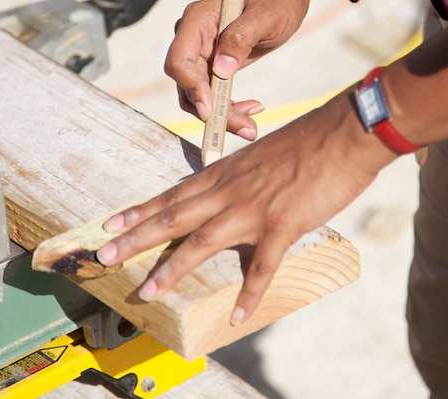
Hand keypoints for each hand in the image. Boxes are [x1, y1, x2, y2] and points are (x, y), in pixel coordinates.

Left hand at [96, 89, 396, 324]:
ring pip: (202, 242)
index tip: (111, 225)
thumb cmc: (307, 140)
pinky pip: (262, 266)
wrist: (343, 133)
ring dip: (173, 268)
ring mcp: (254, 209)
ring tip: (149, 290)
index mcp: (225, 173)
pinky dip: (250, 292)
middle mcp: (230, 191)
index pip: (173, 194)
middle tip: (104, 255)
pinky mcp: (283, 224)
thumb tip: (231, 190)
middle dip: (136, 238)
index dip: (140, 211)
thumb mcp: (262, 154)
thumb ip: (242, 175)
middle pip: (174, 217)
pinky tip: (237, 314)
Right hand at [166, 0, 310, 138]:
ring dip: (221, 115)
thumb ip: (241, 36)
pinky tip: (251, 109)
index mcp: (197, 19)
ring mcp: (200, 54)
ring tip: (249, 126)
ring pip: (196, 95)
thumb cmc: (274, 2)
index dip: (191, 86)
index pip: (179, 59)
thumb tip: (221, 70)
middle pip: (187, 84)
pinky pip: (211, 95)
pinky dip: (228, 108)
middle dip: (211, 109)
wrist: (282, 1)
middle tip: (243, 127)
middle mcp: (192, 38)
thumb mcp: (265, 15)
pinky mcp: (211, 67)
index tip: (210, 109)